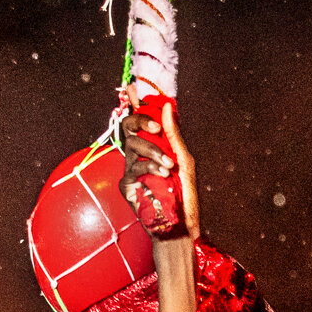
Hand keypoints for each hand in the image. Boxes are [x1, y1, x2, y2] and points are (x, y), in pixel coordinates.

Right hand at [120, 99, 201, 242]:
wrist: (181, 225)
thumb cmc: (184, 195)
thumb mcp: (184, 160)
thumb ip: (174, 135)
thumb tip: (167, 107)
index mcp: (153, 147)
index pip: (140, 120)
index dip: (135, 103)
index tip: (132, 87)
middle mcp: (139, 155)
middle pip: (128, 126)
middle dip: (140, 121)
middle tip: (155, 127)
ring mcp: (131, 169)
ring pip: (132, 145)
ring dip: (153, 152)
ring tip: (169, 165)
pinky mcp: (127, 185)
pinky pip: (133, 167)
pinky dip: (149, 168)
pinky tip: (163, 175)